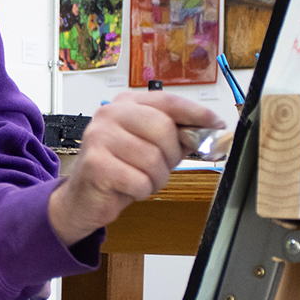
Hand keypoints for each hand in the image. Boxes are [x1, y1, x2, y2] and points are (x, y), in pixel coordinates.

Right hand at [48, 92, 224, 246]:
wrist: (84, 198)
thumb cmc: (119, 170)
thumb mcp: (152, 148)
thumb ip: (177, 137)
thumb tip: (207, 131)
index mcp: (126, 104)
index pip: (168, 101)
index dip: (196, 113)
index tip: (216, 123)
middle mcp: (110, 114)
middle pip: (163, 129)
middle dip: (170, 155)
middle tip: (161, 168)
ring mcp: (100, 137)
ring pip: (152, 159)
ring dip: (156, 178)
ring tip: (142, 179)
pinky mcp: (95, 164)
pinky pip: (139, 180)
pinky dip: (141, 191)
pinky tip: (129, 188)